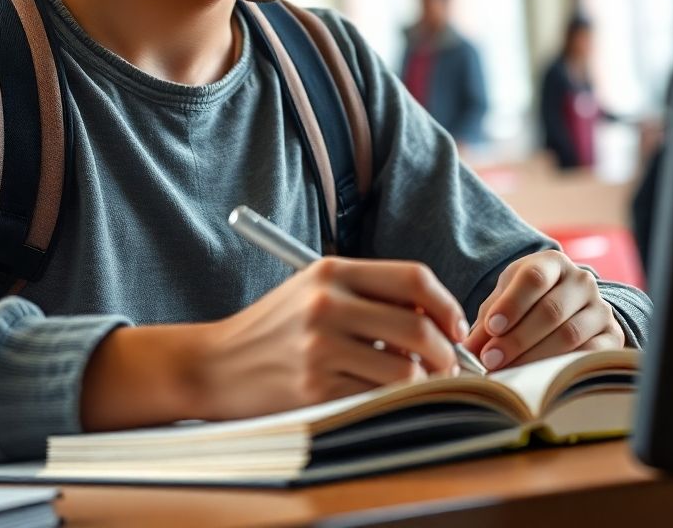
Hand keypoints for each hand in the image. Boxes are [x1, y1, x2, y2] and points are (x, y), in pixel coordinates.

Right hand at [193, 257, 469, 420]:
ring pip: (406, 371)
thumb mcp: (315, 288)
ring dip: (423, 382)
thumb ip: (369, 292)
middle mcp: (327, 304)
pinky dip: (391, 401)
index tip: (455, 325)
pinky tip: (381, 394)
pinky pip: (378, 399)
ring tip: (416, 382)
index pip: (414, 277)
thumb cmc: (275, 326)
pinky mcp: (315, 390)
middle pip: (418, 326)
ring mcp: (320, 348)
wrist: (218, 363)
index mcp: (331, 271)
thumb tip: (437, 317)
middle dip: (447, 352)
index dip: (446, 304)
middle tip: (449, 365)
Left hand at [464, 251, 624, 371]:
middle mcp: (582, 281)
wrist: (568, 306)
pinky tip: (539, 377)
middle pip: (550, 310)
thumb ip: (488, 320)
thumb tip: (468, 350)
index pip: (534, 278)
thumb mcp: (506, 298)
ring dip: (534, 357)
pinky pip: (590, 355)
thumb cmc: (527, 300)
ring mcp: (600, 308)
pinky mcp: (612, 336)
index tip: (492, 328)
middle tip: (491, 360)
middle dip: (517, 338)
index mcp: (553, 262)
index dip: (512, 304)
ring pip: (569, 335)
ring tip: (508, 371)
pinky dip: (562, 368)